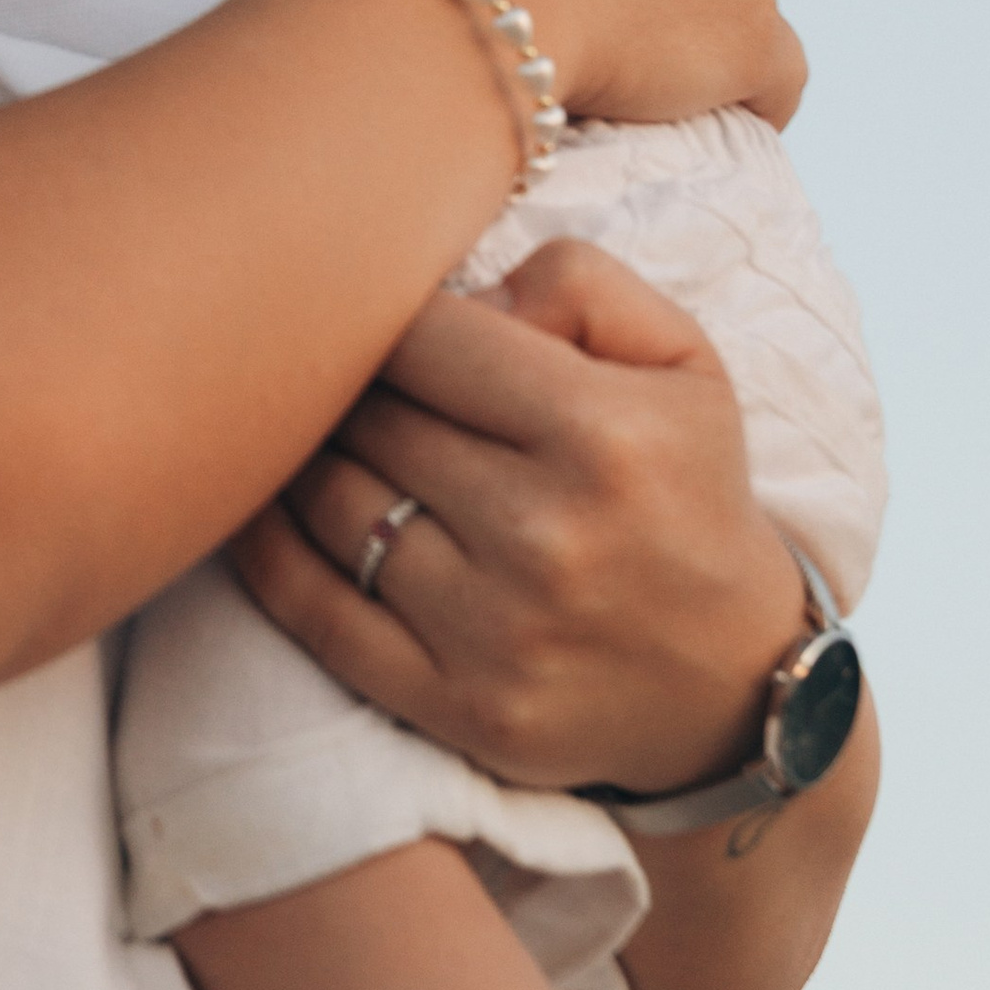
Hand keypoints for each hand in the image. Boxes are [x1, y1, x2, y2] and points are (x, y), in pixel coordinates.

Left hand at [226, 240, 807, 794]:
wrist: (734, 682)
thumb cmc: (686, 492)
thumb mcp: (680, 360)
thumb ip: (577, 282)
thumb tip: (462, 292)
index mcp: (602, 434)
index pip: (424, 334)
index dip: (390, 317)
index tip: (391, 330)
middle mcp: (547, 534)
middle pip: (371, 414)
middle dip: (346, 383)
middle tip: (339, 376)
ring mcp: (496, 631)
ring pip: (332, 501)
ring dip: (303, 457)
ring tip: (304, 433)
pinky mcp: (458, 708)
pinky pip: (316, 611)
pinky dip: (267, 550)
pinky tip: (254, 506)